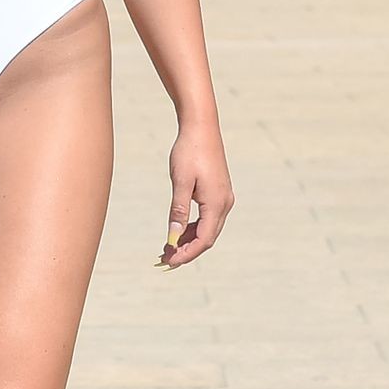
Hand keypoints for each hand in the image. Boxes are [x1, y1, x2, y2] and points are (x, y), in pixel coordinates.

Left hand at [158, 123, 233, 268]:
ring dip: (189, 241)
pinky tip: (177, 232)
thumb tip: (173, 237)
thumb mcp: (181, 181)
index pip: (203, 240)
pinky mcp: (218, 192)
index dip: (186, 254)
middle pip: (207, 238)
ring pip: (207, 229)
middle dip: (186, 251)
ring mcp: (223, 198)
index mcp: (217, 203)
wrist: (201, 127)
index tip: (168, 262)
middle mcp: (224, 203)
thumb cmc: (189, 151)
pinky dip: (192, 228)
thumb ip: (178, 210)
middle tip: (164, 260)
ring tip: (167, 249)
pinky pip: (207, 218)